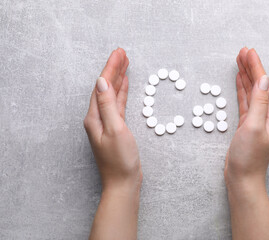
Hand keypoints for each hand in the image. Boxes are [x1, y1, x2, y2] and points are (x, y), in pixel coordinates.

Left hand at [84, 48, 141, 239]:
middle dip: (114, 70)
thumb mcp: (116, 130)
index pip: (101, 86)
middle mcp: (98, 118)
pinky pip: (118, 104)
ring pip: (112, 95)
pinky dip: (122, 93)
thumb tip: (102, 82)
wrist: (123, 182)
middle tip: (123, 53)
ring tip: (125, 64)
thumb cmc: (120, 160)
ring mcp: (107, 122)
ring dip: (118, 79)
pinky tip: (125, 85)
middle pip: (105, 87)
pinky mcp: (116, 127)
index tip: (119, 54)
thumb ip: (108, 106)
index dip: (110, 68)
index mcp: (95, 117)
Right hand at [225, 47, 268, 190]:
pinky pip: (245, 102)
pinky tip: (239, 82)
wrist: (243, 178)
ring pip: (251, 92)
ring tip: (239, 62)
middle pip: (258, 85)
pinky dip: (241, 90)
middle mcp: (266, 115)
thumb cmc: (248, 157)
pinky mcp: (246, 125)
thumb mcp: (253, 127)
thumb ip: (259, 103)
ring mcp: (256, 120)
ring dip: (246, 76)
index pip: (264, 84)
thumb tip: (263, 80)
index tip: (248, 52)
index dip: (256, 67)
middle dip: (251, 67)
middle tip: (242, 52)